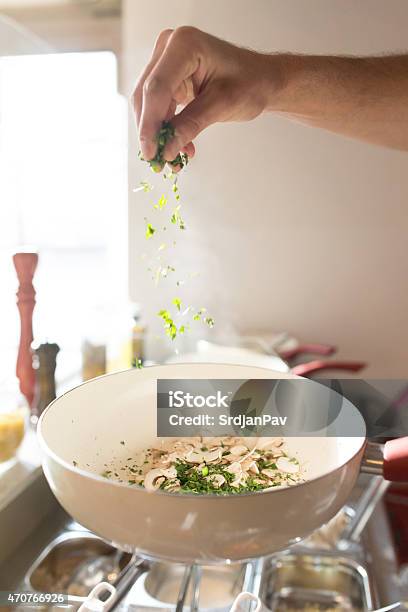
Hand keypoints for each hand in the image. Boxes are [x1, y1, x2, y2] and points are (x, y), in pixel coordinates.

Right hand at [133, 27, 280, 163]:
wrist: (261, 79)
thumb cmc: (250, 83)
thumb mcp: (222, 105)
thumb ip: (191, 125)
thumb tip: (166, 150)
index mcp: (184, 44)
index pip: (156, 88)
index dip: (149, 123)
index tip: (150, 152)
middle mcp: (169, 46)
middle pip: (146, 95)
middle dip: (150, 131)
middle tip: (157, 161)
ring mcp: (165, 60)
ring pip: (148, 104)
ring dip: (158, 133)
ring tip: (174, 158)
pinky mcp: (167, 76)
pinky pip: (158, 107)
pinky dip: (166, 129)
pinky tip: (180, 147)